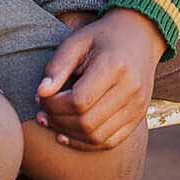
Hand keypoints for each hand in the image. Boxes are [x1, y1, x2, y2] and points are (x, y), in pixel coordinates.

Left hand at [34, 8, 164, 149]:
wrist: (140, 36)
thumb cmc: (101, 37)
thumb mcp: (76, 41)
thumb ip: (57, 67)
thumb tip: (40, 94)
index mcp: (114, 66)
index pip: (78, 101)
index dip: (53, 105)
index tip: (40, 98)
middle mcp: (131, 89)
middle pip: (87, 122)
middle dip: (58, 121)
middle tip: (42, 113)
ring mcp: (138, 106)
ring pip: (97, 137)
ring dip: (69, 134)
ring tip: (51, 122)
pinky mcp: (138, 117)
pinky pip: (110, 142)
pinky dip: (86, 143)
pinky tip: (68, 135)